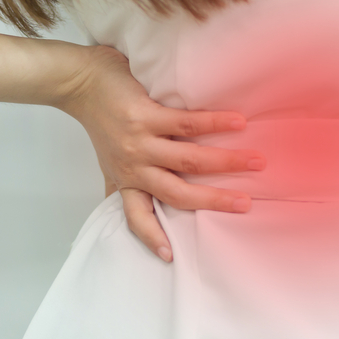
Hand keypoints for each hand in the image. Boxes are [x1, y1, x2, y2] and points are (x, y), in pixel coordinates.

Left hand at [61, 45, 266, 262]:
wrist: (81, 82)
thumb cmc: (100, 121)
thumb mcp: (107, 161)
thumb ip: (116, 184)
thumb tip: (115, 206)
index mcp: (127, 180)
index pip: (137, 216)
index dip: (152, 236)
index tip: (171, 256)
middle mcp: (134, 166)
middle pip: (177, 193)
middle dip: (215, 200)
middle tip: (247, 203)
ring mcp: (140, 142)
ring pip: (188, 159)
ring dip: (226, 161)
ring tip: (256, 160)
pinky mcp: (146, 115)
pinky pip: (187, 122)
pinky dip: (215, 123)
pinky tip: (238, 122)